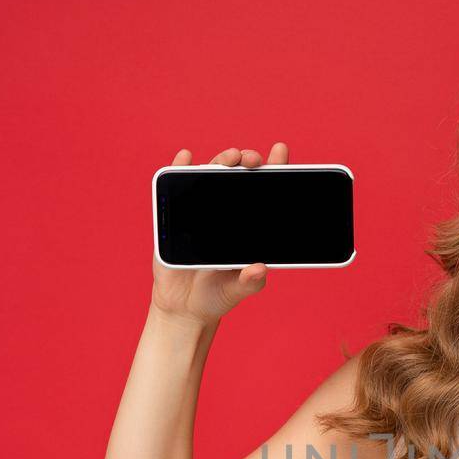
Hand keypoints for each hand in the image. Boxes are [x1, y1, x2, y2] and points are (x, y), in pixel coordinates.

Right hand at [150, 144, 285, 326]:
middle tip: (252, 160)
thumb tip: (260, 269)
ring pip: (212, 176)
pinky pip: (177, 186)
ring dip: (221, 161)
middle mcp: (227, 213)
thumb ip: (250, 282)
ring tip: (230, 157)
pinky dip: (179, 168)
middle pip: (239, 177)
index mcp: (248, 227)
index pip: (264, 192)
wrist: (183, 307)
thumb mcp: (238, 290)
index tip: (281, 151)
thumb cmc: (216, 296)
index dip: (275, 170)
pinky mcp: (177, 215)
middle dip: (247, 161)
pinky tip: (186, 157)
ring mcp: (201, 210)